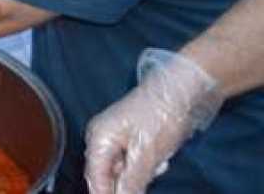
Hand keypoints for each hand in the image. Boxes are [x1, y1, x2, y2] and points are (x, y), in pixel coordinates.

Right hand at [84, 49, 222, 193]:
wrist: (181, 91)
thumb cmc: (161, 115)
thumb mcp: (147, 154)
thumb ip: (131, 181)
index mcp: (99, 139)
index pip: (94, 177)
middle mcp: (101, 139)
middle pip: (105, 176)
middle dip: (125, 184)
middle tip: (147, 174)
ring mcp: (115, 138)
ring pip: (120, 172)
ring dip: (137, 176)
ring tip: (157, 163)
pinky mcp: (129, 139)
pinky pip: (131, 164)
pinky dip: (144, 167)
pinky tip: (159, 159)